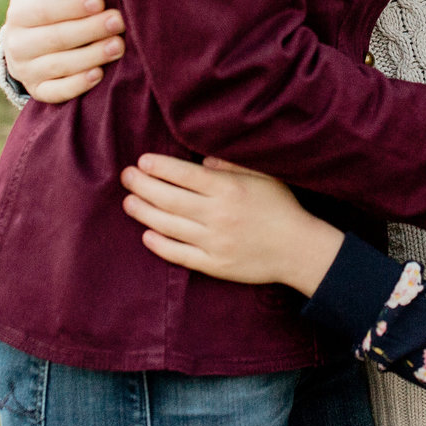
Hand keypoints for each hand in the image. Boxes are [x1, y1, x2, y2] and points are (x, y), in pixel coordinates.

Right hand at [0, 0, 124, 102]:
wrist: (26, 51)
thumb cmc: (37, 10)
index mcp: (17, 15)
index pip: (43, 10)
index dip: (70, 6)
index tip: (99, 0)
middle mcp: (17, 45)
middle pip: (54, 39)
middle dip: (89, 30)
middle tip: (119, 21)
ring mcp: (27, 72)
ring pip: (59, 66)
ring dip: (90, 56)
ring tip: (118, 45)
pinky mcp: (39, 93)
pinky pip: (57, 93)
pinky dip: (77, 85)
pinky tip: (99, 74)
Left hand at [120, 155, 344, 294]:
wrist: (298, 250)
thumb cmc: (281, 207)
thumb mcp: (263, 176)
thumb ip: (231, 165)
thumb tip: (200, 162)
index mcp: (229, 189)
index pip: (184, 175)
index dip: (158, 167)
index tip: (141, 161)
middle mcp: (218, 214)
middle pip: (169, 198)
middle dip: (142, 185)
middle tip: (126, 177)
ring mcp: (214, 242)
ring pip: (168, 225)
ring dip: (144, 212)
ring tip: (129, 202)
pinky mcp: (214, 265)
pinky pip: (179, 254)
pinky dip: (160, 244)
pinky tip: (147, 234)